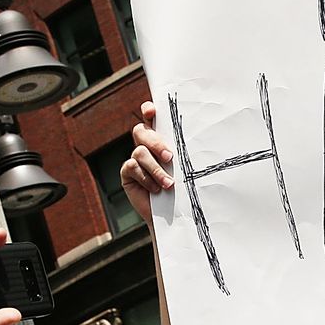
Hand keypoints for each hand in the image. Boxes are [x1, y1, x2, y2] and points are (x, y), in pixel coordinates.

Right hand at [120, 101, 173, 225]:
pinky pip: (132, 167)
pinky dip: (147, 178)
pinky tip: (156, 189)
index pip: (151, 118)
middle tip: (169, 156)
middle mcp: (145, 146)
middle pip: (141, 131)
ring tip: (169, 184)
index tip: (152, 111)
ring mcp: (135, 159)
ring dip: (156, 169)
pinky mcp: (128, 173)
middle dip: (155, 142)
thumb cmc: (184, 187)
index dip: (148, 110)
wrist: (174, 213)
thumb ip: (183, 152)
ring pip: (139, 152)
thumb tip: (196, 137)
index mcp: (161, 139)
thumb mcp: (185, 167)